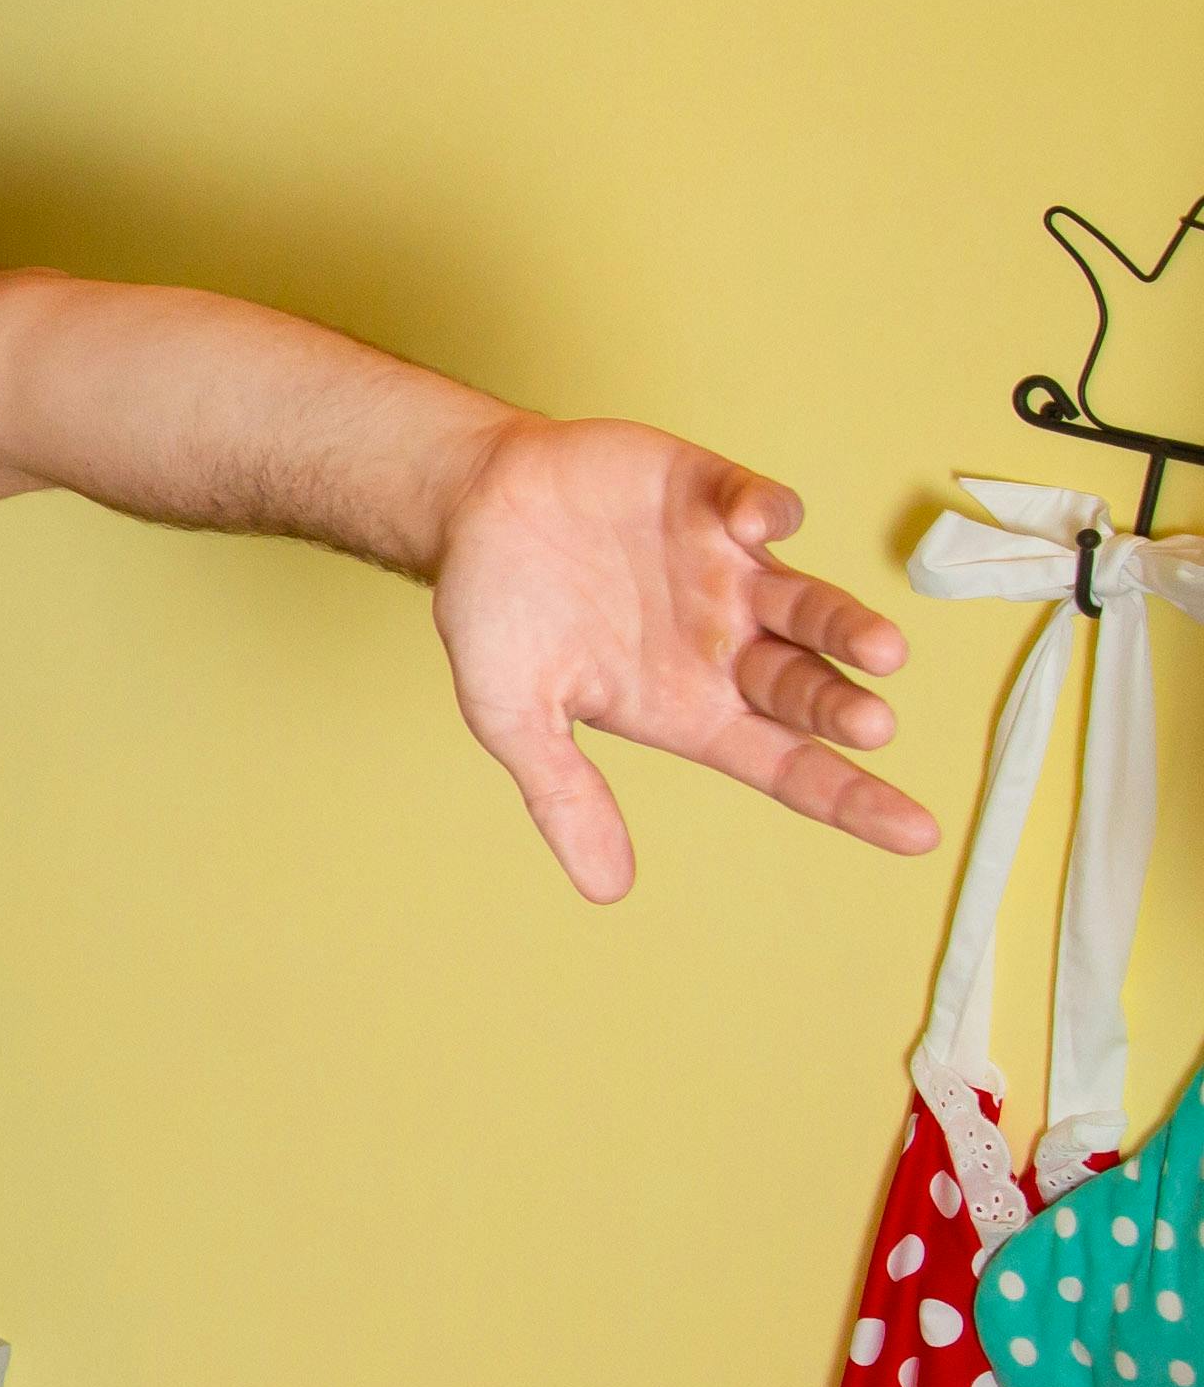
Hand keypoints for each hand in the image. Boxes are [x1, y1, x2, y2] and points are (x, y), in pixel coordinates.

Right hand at [428, 417, 936, 900]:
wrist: (471, 505)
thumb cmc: (496, 610)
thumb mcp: (511, 713)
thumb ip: (562, 791)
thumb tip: (606, 887)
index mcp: (687, 705)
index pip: (786, 764)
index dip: (852, 797)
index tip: (916, 831)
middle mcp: (724, 644)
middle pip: (808, 689)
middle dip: (843, 709)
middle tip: (870, 724)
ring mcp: (725, 571)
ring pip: (811, 606)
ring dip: (845, 625)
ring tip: (877, 647)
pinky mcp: (712, 498)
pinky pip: (761, 507)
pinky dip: (768, 513)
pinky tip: (751, 524)